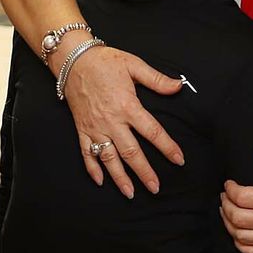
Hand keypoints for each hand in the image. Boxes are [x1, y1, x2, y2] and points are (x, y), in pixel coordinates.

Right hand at [61, 43, 184, 196]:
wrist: (74, 60)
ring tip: (130, 193)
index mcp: (128, 106)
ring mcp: (95, 127)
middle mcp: (111, 121)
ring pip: (109, 158)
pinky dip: (92, 168)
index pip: (152, 132)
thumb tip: (178, 86)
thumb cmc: (105, 61)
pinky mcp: (82, 128)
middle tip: (155, 188)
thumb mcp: (134, 65)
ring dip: (119, 177)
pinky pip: (86, 153)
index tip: (179, 160)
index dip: (167, 147)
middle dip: (144, 172)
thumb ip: (157, 79)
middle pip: (131, 152)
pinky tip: (100, 181)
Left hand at [220, 147, 252, 252]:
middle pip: (237, 217)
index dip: (230, 190)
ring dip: (228, 223)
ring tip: (227, 211)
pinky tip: (237, 231)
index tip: (229, 184)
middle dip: (225, 205)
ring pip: (239, 235)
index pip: (243, 197)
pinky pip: (249, 252)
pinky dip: (238, 243)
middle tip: (225, 197)